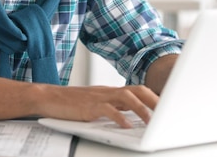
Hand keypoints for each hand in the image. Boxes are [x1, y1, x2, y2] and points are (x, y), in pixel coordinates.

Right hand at [34, 84, 157, 127]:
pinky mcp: (89, 107)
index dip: (154, 97)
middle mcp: (108, 92)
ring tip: (151, 122)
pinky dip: (119, 118)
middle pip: (137, 90)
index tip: (168, 107)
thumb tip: (133, 118)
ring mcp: (99, 97)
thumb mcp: (97, 104)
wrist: (48, 97)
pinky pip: (107, 110)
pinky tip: (126, 127)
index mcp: (111, 91)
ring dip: (141, 109)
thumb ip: (114, 108)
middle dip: (153, 101)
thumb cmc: (71, 103)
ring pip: (126, 97)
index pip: (138, 89)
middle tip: (167, 113)